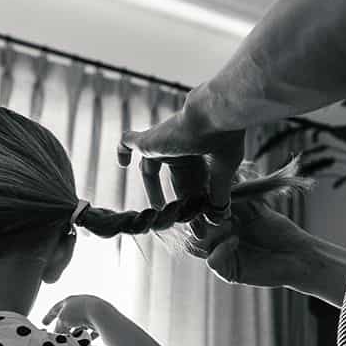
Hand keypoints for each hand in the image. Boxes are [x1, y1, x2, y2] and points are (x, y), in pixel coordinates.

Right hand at [41, 294, 108, 337]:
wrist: (101, 314)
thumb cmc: (79, 314)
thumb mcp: (62, 320)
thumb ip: (58, 327)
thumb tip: (58, 335)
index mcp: (70, 301)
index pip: (55, 309)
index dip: (48, 316)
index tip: (43, 323)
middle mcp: (81, 304)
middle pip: (69, 317)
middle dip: (64, 326)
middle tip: (59, 335)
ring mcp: (92, 312)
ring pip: (81, 324)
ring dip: (76, 331)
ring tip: (72, 340)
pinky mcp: (101, 320)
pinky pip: (93, 330)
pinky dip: (89, 336)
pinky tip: (86, 341)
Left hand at [118, 95, 245, 218]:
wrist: (214, 116)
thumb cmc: (224, 137)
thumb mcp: (224, 172)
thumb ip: (219, 195)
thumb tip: (220, 218)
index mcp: (199, 151)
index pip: (194, 180)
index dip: (197, 202)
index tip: (206, 222)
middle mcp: (180, 146)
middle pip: (175, 180)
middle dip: (183, 206)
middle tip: (194, 229)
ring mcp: (162, 143)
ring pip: (151, 170)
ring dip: (155, 193)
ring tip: (159, 214)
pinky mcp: (148, 141)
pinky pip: (128, 142)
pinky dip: (122, 150)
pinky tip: (122, 163)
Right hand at [189, 198, 313, 288]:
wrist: (296, 253)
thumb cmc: (278, 229)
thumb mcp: (253, 206)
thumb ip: (232, 196)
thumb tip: (213, 180)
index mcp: (220, 222)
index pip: (196, 214)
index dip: (197, 205)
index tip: (208, 196)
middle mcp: (216, 239)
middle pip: (191, 229)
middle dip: (199, 219)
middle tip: (218, 213)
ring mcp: (221, 255)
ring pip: (195, 246)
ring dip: (208, 233)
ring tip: (230, 224)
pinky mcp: (229, 272)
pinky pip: (212, 261)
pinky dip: (220, 248)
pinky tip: (236, 240)